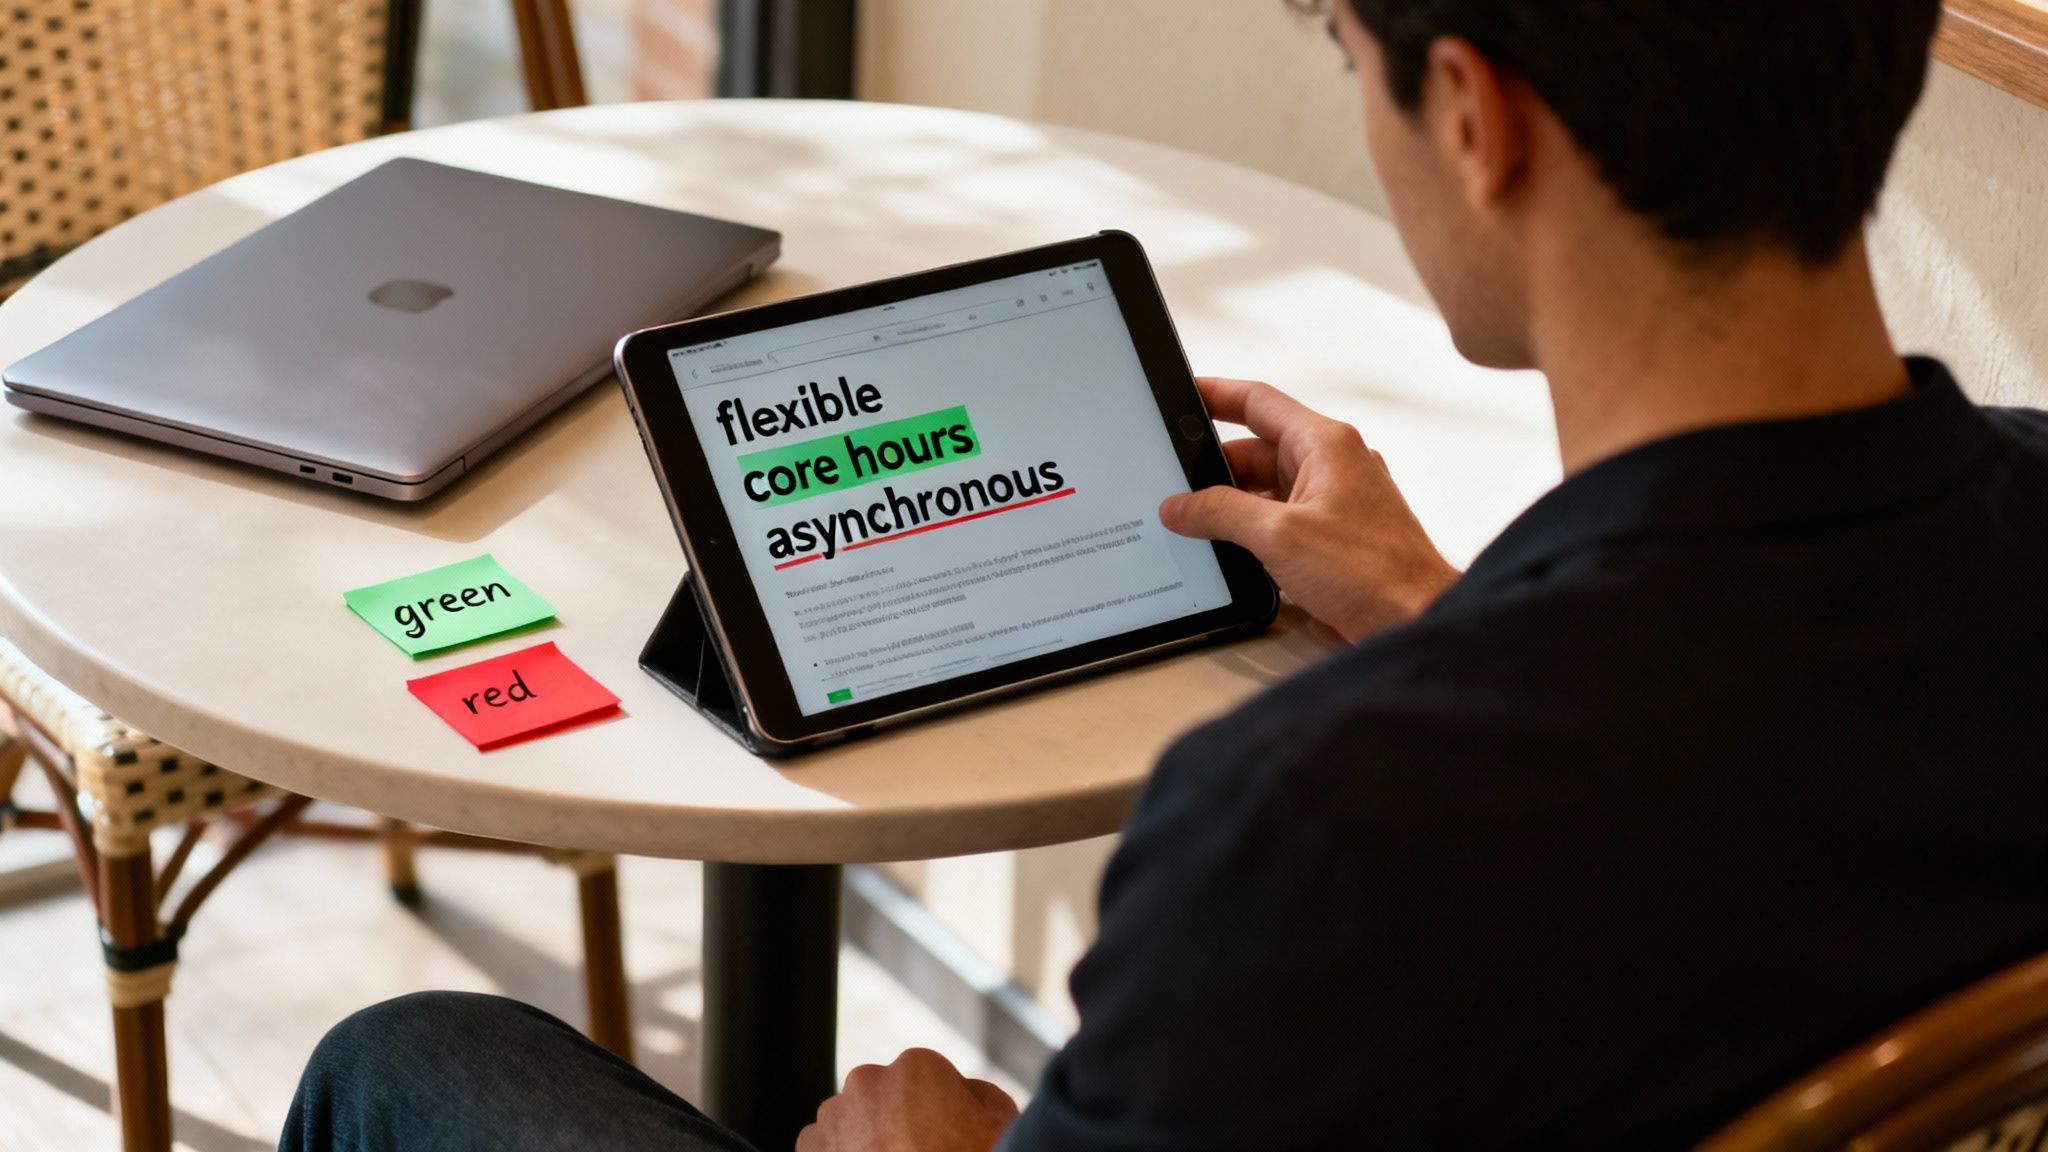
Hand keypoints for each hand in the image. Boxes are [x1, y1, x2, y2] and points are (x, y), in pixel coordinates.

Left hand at [796, 1048, 1018, 1151]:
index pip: (928, 1078)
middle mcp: (868, 1081)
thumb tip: (966, 1092)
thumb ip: (980, 1094)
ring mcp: (835, 1116)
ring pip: (852, 1119)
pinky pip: (825, 1147)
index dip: (940, 1110)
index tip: (946, 1137)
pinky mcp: (811, 1149)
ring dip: (867, 1139)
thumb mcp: (1002, 1120)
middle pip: (885, 1096)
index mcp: (917, 1067)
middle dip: (898, 1120)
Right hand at [1160, 377, 1459, 642]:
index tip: (1183, 393)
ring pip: (1269, 489)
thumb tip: (1181, 505)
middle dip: (1215, 469)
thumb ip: (1221, 513)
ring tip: (1197, 523)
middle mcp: (1334, 465)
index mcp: (1325, 444)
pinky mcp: (1336, 536)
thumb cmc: (1373, 572)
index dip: (1215, 394)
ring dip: (1234, 506)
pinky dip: (1256, 530)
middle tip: (1176, 485)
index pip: (1259, 402)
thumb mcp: (1279, 536)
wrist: (1415, 618)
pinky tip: (1234, 552)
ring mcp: (1337, 500)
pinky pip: (1284, 519)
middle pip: (1258, 452)